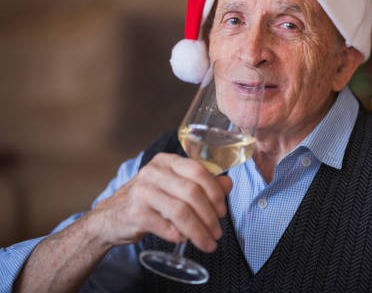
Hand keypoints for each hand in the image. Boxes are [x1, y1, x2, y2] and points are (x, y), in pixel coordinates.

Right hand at [87, 152, 231, 251]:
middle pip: (192, 193)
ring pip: (181, 211)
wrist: (110, 217)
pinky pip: (164, 225)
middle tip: (217, 233)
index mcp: (167, 161)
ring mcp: (142, 191)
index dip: (215, 192)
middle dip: (210, 216)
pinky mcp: (134, 212)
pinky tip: (183, 240)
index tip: (222, 211)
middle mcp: (153, 172)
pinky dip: (178, 235)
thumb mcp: (174, 187)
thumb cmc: (149, 200)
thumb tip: (228, 184)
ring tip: (207, 243)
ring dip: (198, 231)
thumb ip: (202, 184)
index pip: (198, 171)